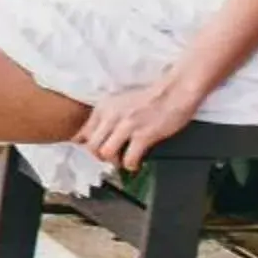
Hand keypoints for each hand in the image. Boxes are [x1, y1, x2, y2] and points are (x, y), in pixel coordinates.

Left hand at [75, 76, 200, 172]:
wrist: (174, 92)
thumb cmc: (150, 99)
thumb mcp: (119, 103)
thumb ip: (105, 117)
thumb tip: (91, 135)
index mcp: (104, 107)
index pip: (83, 133)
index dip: (88, 146)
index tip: (96, 151)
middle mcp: (111, 116)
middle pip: (91, 146)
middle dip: (100, 157)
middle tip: (111, 158)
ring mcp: (126, 126)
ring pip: (105, 153)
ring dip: (114, 162)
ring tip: (123, 160)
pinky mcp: (142, 135)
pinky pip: (129, 158)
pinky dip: (131, 165)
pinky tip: (135, 163)